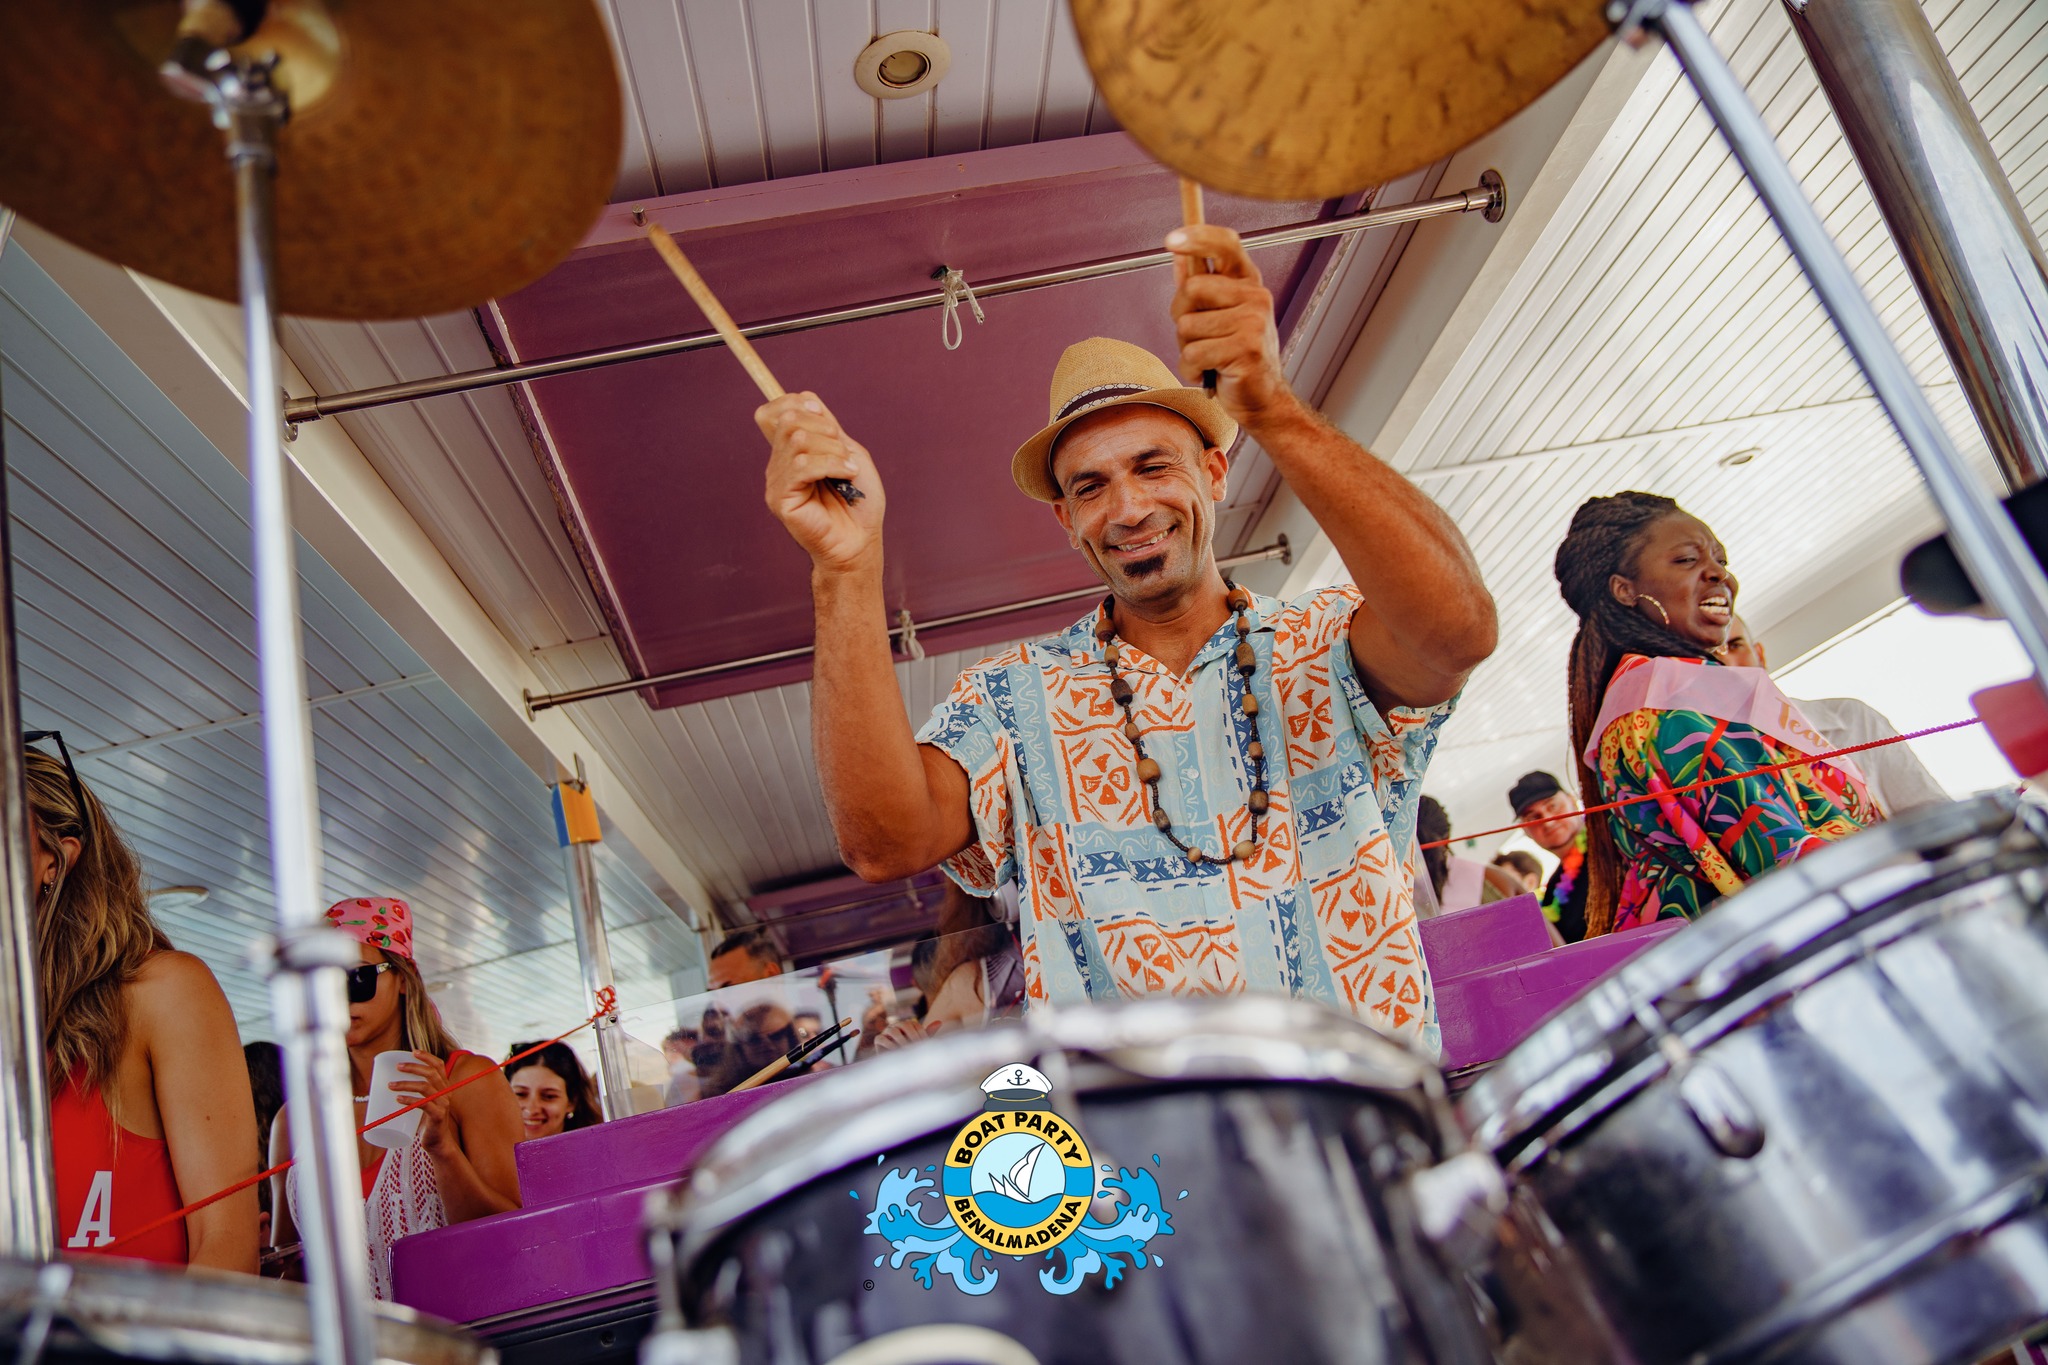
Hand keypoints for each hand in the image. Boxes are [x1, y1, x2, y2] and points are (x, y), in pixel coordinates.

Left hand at [391, 1051, 455, 1154]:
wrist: (437, 1142)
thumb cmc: (427, 1122)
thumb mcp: (426, 1103)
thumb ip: (418, 1092)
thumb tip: (394, 1081)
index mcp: (444, 1087)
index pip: (439, 1065)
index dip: (427, 1056)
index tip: (412, 1052)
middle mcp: (446, 1093)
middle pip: (431, 1074)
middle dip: (413, 1067)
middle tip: (398, 1067)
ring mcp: (443, 1104)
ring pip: (425, 1087)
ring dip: (406, 1084)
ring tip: (390, 1085)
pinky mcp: (437, 1116)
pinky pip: (422, 1104)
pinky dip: (409, 1100)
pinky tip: (398, 1099)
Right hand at [757, 393, 885, 573]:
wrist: (860, 541)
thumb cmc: (858, 502)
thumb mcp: (848, 452)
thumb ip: (826, 426)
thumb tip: (806, 399)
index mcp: (791, 451)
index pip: (774, 411)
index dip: (796, 403)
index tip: (826, 418)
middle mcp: (779, 464)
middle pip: (787, 419)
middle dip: (823, 428)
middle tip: (844, 452)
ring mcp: (777, 481)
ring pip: (797, 440)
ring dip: (833, 450)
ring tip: (848, 470)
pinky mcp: (780, 498)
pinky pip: (802, 465)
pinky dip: (832, 464)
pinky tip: (847, 476)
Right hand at [872, 1018, 935, 1051]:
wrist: (895, 1064)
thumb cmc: (910, 1052)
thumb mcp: (920, 1043)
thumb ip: (928, 1032)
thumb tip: (940, 1022)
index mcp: (907, 1025)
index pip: (915, 1025)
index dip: (921, 1033)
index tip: (924, 1044)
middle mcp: (897, 1026)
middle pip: (905, 1024)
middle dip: (912, 1035)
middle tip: (916, 1046)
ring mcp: (887, 1032)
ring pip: (893, 1031)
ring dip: (901, 1040)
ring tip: (906, 1049)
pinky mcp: (878, 1039)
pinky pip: (882, 1038)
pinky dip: (889, 1044)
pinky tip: (896, 1051)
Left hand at [1166, 225, 1296, 430]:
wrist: (1261, 399)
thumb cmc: (1233, 357)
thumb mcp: (1216, 317)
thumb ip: (1199, 287)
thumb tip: (1179, 256)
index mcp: (1247, 283)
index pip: (1226, 245)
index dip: (1198, 237)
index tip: (1171, 240)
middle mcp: (1255, 297)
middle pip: (1192, 288)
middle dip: (1180, 315)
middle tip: (1196, 336)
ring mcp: (1253, 322)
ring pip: (1187, 326)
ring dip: (1186, 349)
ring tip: (1208, 358)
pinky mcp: (1246, 350)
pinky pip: (1193, 353)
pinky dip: (1191, 369)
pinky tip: (1209, 373)